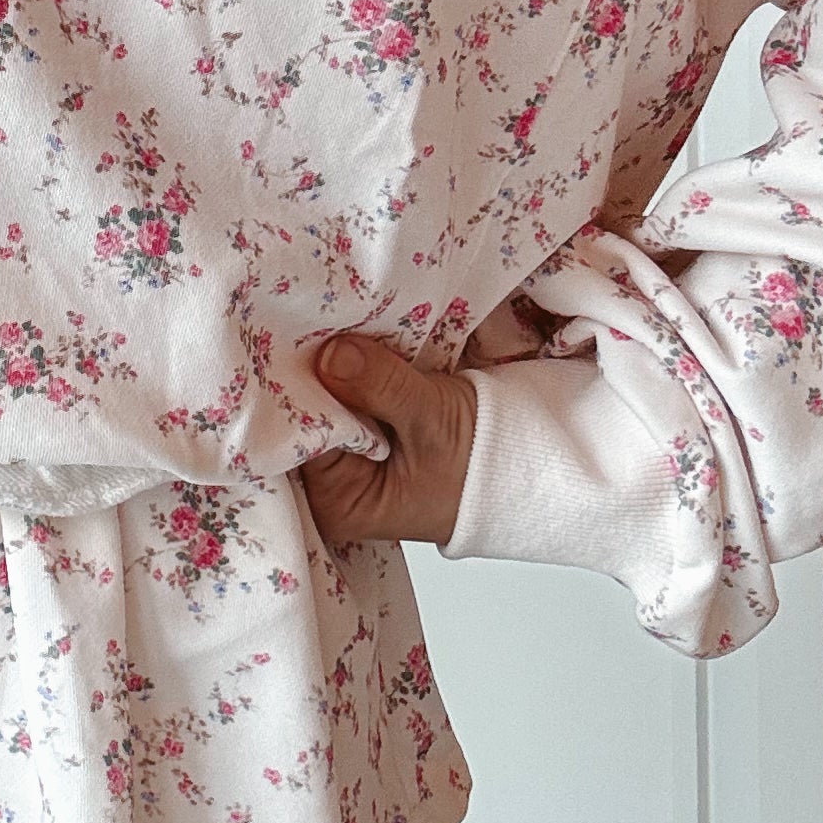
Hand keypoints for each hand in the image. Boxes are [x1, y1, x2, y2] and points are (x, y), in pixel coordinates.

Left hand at [302, 332, 477, 551]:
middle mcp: (330, 483)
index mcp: (337, 503)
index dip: (296, 390)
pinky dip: (350, 364)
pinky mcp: (362, 426)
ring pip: (323, 397)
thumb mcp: (434, 421)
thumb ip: (382, 388)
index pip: (296, 437)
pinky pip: (343, 390)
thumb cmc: (484, 462)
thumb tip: (331, 355)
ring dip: (330, 362)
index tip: (296, 340)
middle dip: (309, 372)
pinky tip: (350, 334)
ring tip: (327, 319)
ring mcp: (345, 454)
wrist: (526, 458)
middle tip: (309, 319)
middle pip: (303, 416)